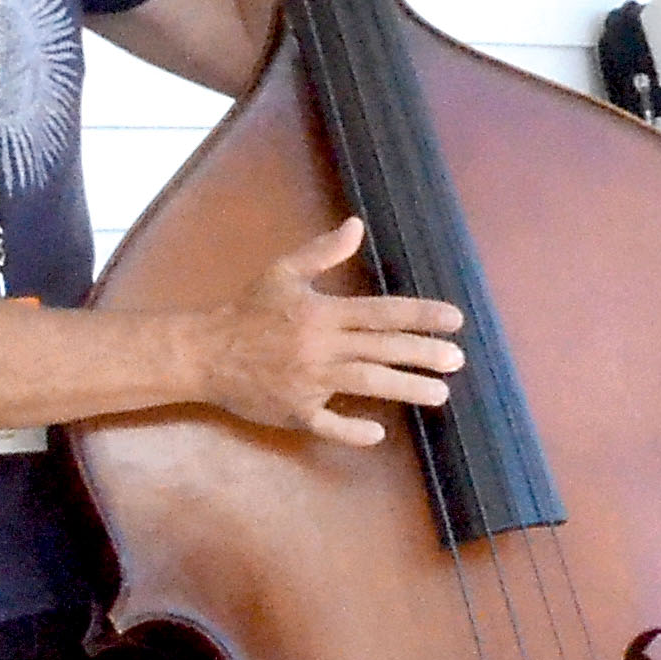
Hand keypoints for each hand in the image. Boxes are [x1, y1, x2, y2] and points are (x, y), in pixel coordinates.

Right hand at [192, 217, 465, 444]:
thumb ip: (322, 252)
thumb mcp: (281, 274)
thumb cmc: (246, 312)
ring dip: (406, 388)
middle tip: (457, 359)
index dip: (421, 315)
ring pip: (366, 383)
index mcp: (322, 313)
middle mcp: (320, 347)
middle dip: (423, 354)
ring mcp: (308, 382)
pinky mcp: (294, 410)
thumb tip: (356, 226)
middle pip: (381, 349)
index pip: (381, 312)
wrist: (203, 354)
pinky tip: (377, 433)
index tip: (455, 320)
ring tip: (440, 394)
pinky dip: (351, 431)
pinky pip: (327, 424)